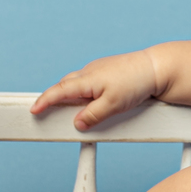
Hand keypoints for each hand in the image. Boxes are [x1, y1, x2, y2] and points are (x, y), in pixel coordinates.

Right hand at [30, 50, 160, 130]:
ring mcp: (99, 69)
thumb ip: (93, 115)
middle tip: (47, 112)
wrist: (157, 68)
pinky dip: (84, 91)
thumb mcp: (113, 105)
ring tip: (72, 110)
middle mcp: (90, 72)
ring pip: (77, 83)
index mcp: (87, 79)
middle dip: (55, 98)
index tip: (34, 110)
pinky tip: (92, 100)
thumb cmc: (136, 82)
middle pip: (65, 86)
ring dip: (71, 94)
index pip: (59, 91)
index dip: (44, 101)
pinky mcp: (108, 70)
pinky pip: (89, 82)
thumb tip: (77, 123)